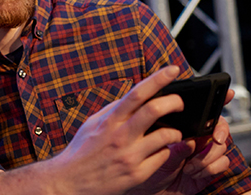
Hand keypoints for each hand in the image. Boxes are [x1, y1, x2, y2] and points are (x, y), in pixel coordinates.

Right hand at [45, 66, 185, 194]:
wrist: (70, 181)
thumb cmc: (81, 152)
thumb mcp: (92, 124)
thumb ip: (113, 111)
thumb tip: (132, 98)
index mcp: (109, 121)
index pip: (137, 93)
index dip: (158, 79)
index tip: (173, 70)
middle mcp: (120, 136)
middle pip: (155, 110)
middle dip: (175, 102)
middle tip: (180, 103)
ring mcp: (130, 155)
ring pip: (166, 135)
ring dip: (176, 131)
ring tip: (173, 132)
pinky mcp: (138, 173)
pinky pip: (163, 157)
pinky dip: (166, 151)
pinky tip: (160, 151)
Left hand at [125, 89, 234, 194]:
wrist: (149, 188)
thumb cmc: (147, 163)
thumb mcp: (154, 150)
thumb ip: (171, 144)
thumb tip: (190, 141)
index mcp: (182, 125)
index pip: (201, 108)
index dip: (217, 97)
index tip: (227, 93)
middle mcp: (197, 135)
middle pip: (219, 125)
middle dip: (219, 131)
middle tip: (214, 139)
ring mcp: (206, 150)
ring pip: (222, 145)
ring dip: (207, 156)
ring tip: (189, 165)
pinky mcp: (212, 166)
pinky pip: (223, 163)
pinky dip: (210, 168)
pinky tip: (193, 172)